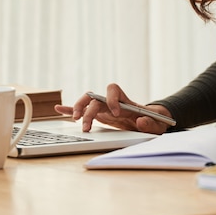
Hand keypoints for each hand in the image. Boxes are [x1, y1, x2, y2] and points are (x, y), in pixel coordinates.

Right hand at [55, 83, 171, 133]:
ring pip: (86, 102)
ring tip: (74, 120)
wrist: (148, 122)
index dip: (112, 99)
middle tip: (85, 124)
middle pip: (95, 97)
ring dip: (78, 109)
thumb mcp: (157, 124)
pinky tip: (58, 109)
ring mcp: (102, 108)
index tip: (117, 112)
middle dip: (88, 109)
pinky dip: (70, 110)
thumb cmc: (153, 121)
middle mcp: (110, 101)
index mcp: (124, 99)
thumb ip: (151, 122)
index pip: (113, 89)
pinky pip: (82, 111)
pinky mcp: (97, 116)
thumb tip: (141, 120)